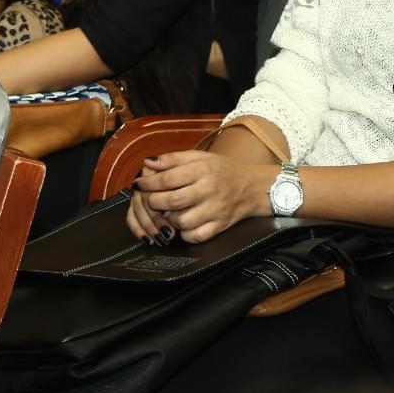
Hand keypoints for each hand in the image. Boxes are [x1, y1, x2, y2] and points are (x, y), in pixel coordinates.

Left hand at [131, 150, 277, 242]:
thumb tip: (148, 162)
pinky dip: (183, 234)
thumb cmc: (223, 170)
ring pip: (181, 221)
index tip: (139, 185)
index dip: (148, 183)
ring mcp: (214, 211)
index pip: (166, 179)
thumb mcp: (199, 157)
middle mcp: (208, 191)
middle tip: (149, 200)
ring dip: (167, 219)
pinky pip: (196, 236)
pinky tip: (181, 225)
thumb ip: (172, 159)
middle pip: (171, 201)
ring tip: (165, 213)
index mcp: (201, 170)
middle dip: (153, 202)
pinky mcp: (220, 227)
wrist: (254, 187)